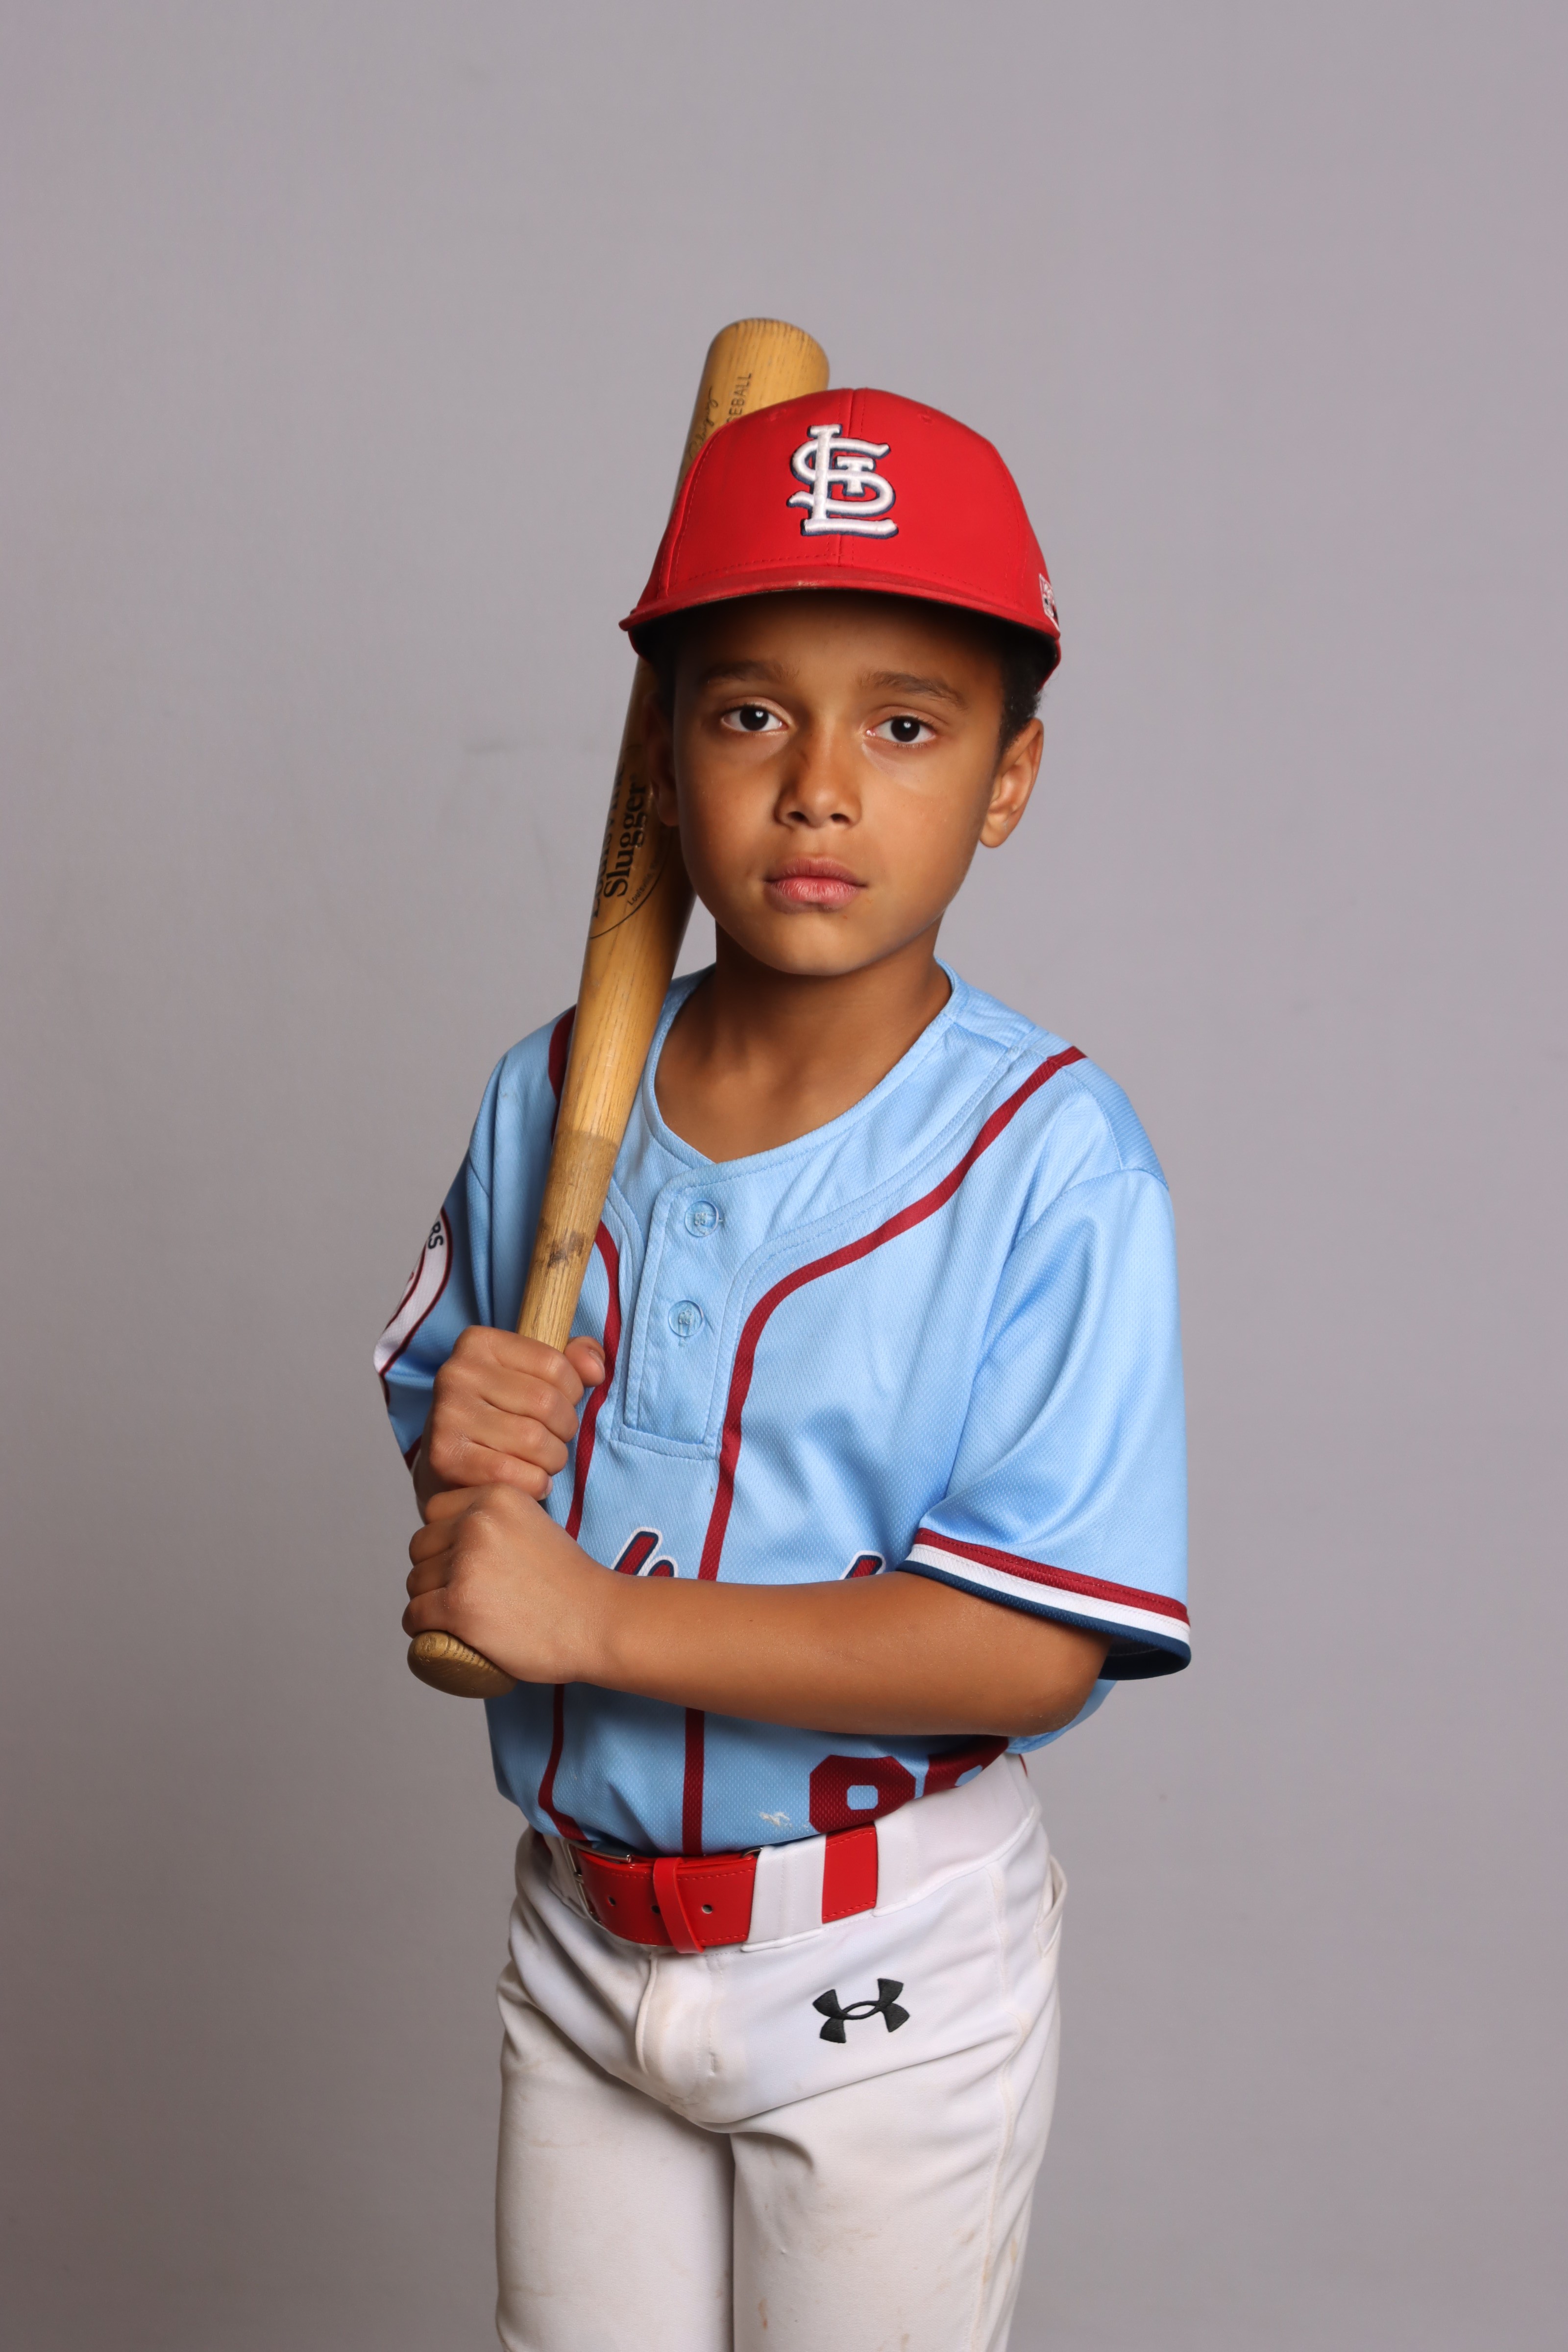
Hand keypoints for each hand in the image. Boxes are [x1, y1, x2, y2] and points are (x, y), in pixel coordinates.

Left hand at [404, 1484, 610, 1685]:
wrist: (598, 1621)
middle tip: (462, 1594)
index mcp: (496, 1496)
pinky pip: (414, 1615)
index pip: (435, 1511)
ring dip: (427, 1601)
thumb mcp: (534, 1525)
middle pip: (421, 1547)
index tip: (463, 1562)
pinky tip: (441, 1633)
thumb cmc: (570, 1583)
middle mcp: (477, 1522)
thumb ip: (496, 1521)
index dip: (444, 1539)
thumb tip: (451, 1537)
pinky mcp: (458, 1605)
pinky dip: (421, 1628)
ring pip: (415, 1582)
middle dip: (433, 1571)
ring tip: (458, 1615)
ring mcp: (466, 1564)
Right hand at [415, 1327, 604, 1515]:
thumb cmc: (500, 1412)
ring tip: (542, 1461)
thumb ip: (573, 1362)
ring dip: (552, 1459)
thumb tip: (595, 1369)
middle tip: (554, 1440)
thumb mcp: (533, 1375)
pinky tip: (529, 1479)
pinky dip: (534, 1483)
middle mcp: (456, 1373)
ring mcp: (447, 1414)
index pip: (554, 1364)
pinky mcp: (444, 1456)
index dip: (573, 1392)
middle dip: (564, 1429)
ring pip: (534, 1440)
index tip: (560, 1405)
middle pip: (546, 1403)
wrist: (449, 1459)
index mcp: (479, 1342)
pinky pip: (513, 1474)